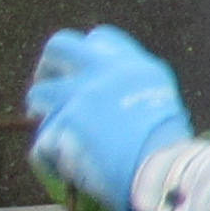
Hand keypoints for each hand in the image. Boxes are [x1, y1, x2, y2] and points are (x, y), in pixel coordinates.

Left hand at [25, 25, 195, 210]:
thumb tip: (106, 102)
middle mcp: (104, 71)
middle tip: (52, 94)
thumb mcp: (159, 102)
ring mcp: (79, 96)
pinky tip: (69, 170)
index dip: (84, 56)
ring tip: (60, 137)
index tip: (82, 75)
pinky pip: (41, 143)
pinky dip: (51, 159)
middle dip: (48, 69)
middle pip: (59, 47)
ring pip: (38, 95)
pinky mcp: (61, 126)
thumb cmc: (171, 147)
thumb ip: (129, 90)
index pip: (99, 38)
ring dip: (46, 117)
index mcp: (134, 65)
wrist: (165, 173)